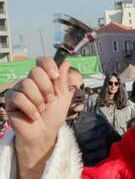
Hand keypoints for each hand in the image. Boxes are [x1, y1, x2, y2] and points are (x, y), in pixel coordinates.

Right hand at [4, 57, 72, 176]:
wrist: (45, 132)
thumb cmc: (54, 114)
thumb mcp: (63, 96)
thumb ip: (63, 79)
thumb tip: (65, 61)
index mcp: (45, 78)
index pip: (43, 61)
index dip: (48, 65)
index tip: (55, 76)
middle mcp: (31, 81)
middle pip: (35, 71)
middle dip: (46, 87)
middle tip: (50, 100)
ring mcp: (19, 89)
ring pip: (26, 84)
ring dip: (38, 100)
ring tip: (42, 109)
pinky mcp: (10, 100)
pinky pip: (18, 97)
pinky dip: (29, 108)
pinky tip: (34, 116)